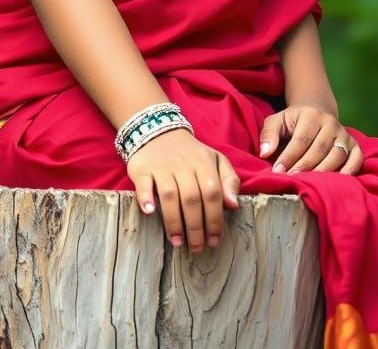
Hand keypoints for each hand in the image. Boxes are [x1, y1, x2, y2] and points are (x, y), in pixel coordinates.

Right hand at [127, 128, 240, 251]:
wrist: (159, 131)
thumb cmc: (191, 154)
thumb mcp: (215, 160)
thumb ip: (229, 180)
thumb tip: (234, 205)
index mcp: (204, 162)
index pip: (213, 194)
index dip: (215, 219)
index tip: (214, 240)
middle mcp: (183, 164)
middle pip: (192, 199)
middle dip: (196, 227)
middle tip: (196, 247)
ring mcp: (162, 166)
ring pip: (170, 195)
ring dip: (174, 221)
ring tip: (178, 241)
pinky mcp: (143, 168)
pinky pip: (144, 184)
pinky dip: (146, 198)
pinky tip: (150, 212)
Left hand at [258, 101, 362, 174]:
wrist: (316, 112)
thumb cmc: (292, 122)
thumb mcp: (277, 121)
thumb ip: (268, 134)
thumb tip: (265, 153)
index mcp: (311, 115)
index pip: (300, 139)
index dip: (289, 157)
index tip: (278, 171)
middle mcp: (330, 123)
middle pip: (319, 149)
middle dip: (304, 166)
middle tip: (292, 179)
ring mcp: (344, 134)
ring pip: (337, 155)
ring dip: (323, 171)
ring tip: (310, 184)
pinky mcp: (354, 144)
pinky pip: (357, 158)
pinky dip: (350, 170)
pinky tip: (338, 182)